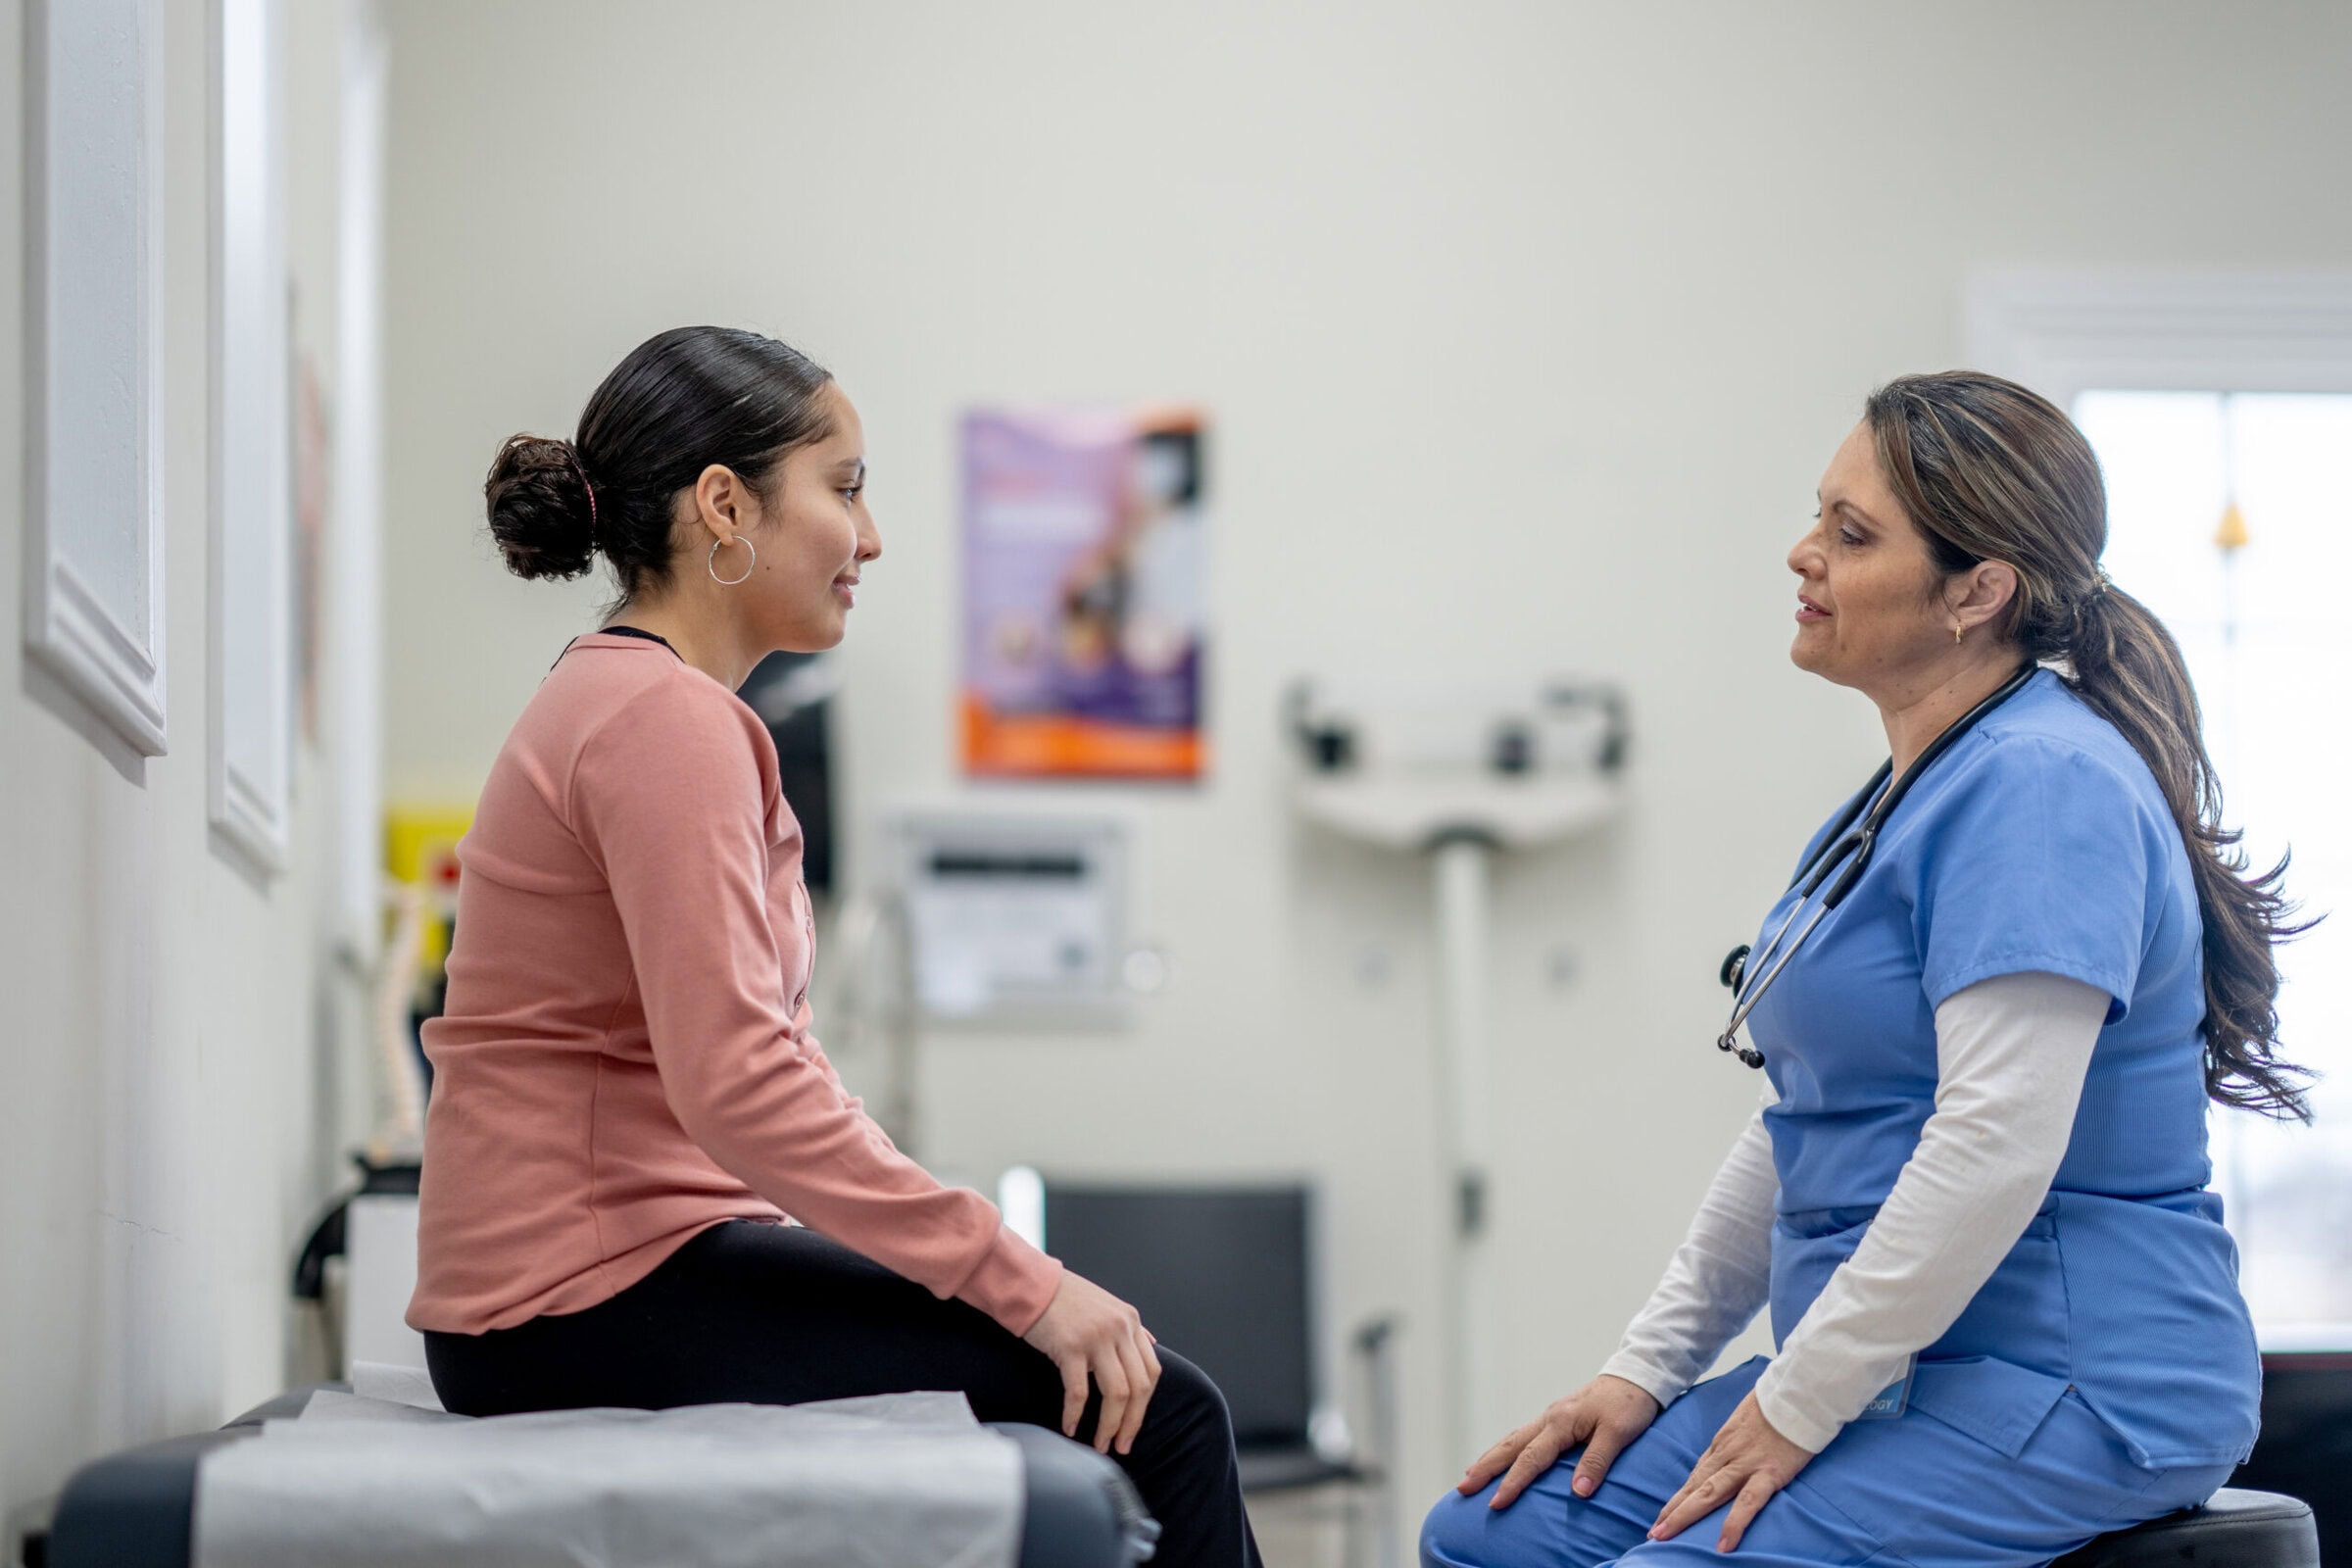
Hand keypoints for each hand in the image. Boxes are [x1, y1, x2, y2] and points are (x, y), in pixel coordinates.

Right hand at [1021, 1270, 1161, 1456]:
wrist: (1030, 1284)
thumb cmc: (1065, 1298)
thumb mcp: (1106, 1306)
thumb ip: (1129, 1328)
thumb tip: (1152, 1345)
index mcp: (1131, 1321)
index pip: (1152, 1371)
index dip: (1144, 1405)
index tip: (1133, 1427)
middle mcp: (1120, 1329)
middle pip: (1139, 1387)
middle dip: (1131, 1423)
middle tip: (1121, 1446)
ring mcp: (1097, 1337)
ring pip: (1116, 1393)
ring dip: (1109, 1426)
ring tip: (1100, 1445)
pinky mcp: (1070, 1347)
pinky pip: (1080, 1392)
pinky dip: (1075, 1415)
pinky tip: (1069, 1428)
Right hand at [1458, 1374, 1662, 1509]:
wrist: (1635, 1377)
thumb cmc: (1628, 1405)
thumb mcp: (1618, 1433)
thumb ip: (1597, 1461)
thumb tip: (1578, 1492)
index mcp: (1560, 1422)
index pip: (1530, 1459)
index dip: (1512, 1483)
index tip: (1494, 1503)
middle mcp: (1549, 1419)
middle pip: (1510, 1447)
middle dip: (1485, 1468)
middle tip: (1463, 1487)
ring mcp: (1551, 1417)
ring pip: (1513, 1439)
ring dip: (1491, 1458)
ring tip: (1471, 1474)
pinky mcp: (1557, 1418)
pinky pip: (1524, 1436)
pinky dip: (1507, 1449)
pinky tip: (1503, 1457)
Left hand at [1650, 1391, 1813, 1551]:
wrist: (1798, 1394)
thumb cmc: (1775, 1406)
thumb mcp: (1746, 1422)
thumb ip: (1736, 1441)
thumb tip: (1731, 1456)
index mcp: (1723, 1444)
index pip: (1696, 1475)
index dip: (1680, 1496)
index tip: (1664, 1514)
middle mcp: (1727, 1455)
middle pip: (1694, 1486)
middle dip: (1672, 1510)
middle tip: (1652, 1533)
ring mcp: (1745, 1464)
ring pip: (1708, 1494)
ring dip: (1684, 1516)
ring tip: (1664, 1537)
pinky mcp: (1768, 1472)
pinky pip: (1748, 1502)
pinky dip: (1734, 1524)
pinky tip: (1723, 1545)